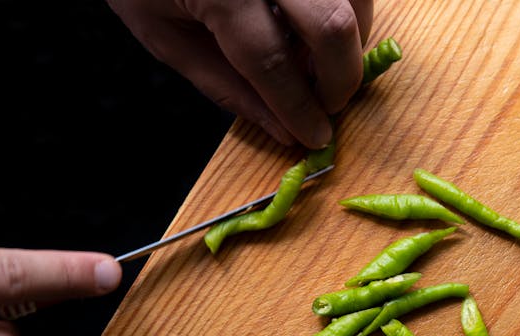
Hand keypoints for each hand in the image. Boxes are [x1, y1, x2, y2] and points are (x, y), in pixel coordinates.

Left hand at [108, 0, 373, 148]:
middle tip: (327, 106)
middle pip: (332, 25)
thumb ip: (226, 86)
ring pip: (354, 1)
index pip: (271, 60)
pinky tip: (313, 32)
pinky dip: (346, 14)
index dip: (298, 108)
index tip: (315, 137)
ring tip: (316, 65)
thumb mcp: (165, 36)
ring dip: (347, 43)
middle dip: (341, 78)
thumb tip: (284, 129)